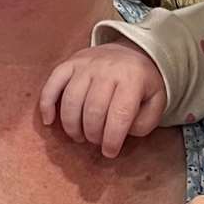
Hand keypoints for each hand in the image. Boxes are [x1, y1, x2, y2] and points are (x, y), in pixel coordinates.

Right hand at [39, 42, 167, 157]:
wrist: (131, 51)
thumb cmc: (142, 83)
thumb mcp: (156, 101)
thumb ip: (144, 122)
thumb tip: (121, 134)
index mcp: (132, 78)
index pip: (119, 115)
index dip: (112, 139)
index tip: (109, 152)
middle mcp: (107, 69)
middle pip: (93, 110)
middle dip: (93, 134)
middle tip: (96, 142)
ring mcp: (86, 64)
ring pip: (71, 100)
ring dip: (72, 126)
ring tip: (80, 136)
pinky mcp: (70, 63)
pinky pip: (53, 83)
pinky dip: (47, 104)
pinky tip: (49, 121)